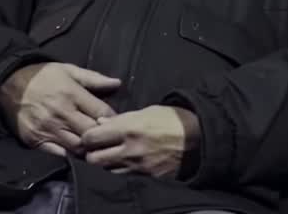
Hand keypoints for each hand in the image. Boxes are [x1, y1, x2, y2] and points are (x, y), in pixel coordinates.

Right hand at [0, 63, 120, 155]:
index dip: (112, 119)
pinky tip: (76, 151)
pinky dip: (70, 154)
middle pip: (91, 133)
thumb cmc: (43, 76)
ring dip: (88, 148)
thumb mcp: (69, 70)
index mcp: (72, 94)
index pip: (101, 112)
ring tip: (94, 145)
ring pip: (77, 147)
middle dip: (103, 136)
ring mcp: (48, 129)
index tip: (116, 121)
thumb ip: (94, 78)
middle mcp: (61, 114)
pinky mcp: (36, 141)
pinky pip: (59, 154)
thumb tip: (117, 83)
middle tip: (108, 137)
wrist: (7, 84)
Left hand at [81, 105, 200, 177]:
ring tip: (111, 156)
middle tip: (97, 149)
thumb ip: (122, 119)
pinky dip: (121, 170)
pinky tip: (126, 163)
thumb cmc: (173, 119)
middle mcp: (130, 149)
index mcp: (129, 128)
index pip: (91, 137)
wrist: (200, 138)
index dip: (87, 137)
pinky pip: (124, 176)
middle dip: (92, 154)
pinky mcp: (147, 177)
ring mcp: (138, 166)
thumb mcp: (147, 111)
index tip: (90, 136)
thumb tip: (101, 124)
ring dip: (106, 164)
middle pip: (94, 158)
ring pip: (106, 170)